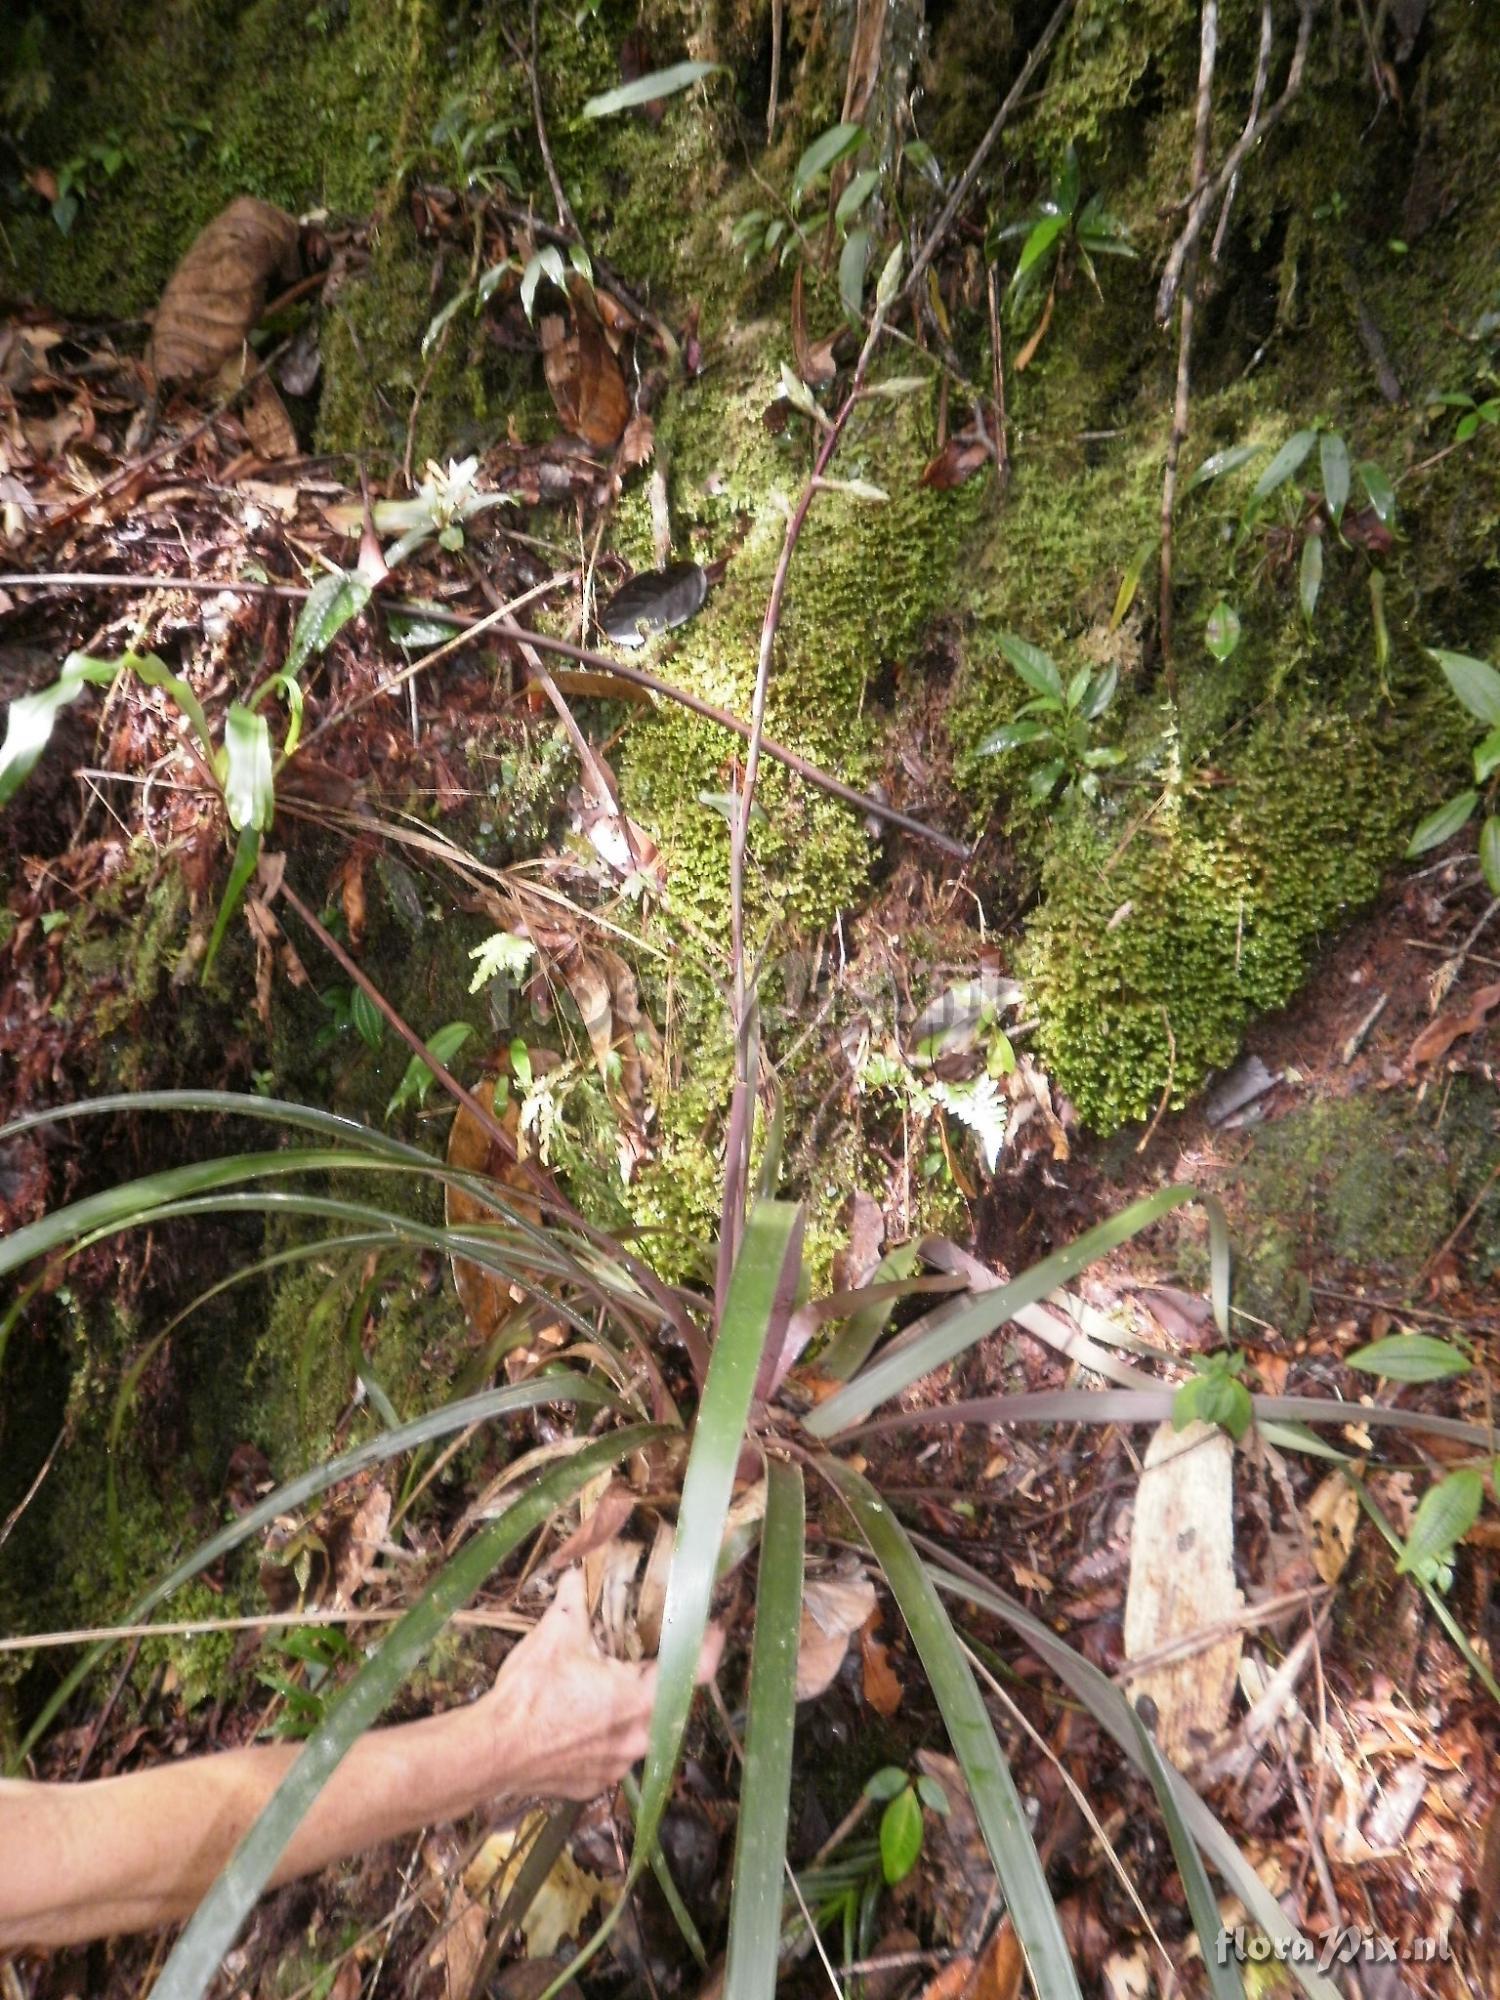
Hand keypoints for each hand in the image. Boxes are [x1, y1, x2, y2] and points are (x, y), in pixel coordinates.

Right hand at [473, 1568, 723, 1801]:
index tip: (712, 1627)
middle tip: (649, 1652)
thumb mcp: (555, 1633)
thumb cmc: (528, 1694)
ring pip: (639, 1731)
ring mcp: (615, 1767)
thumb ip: (575, 1600)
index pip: (695, 1671)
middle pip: (667, 1703)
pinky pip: (612, 1754)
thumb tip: (579, 1573)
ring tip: (609, 1684)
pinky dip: (605, 1734)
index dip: (709, 1645)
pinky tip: (581, 1718)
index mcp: (637, 1700)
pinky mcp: (592, 1785)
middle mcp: (635, 1739)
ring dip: (630, 1708)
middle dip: (661, 1676)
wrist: (489, 1752)